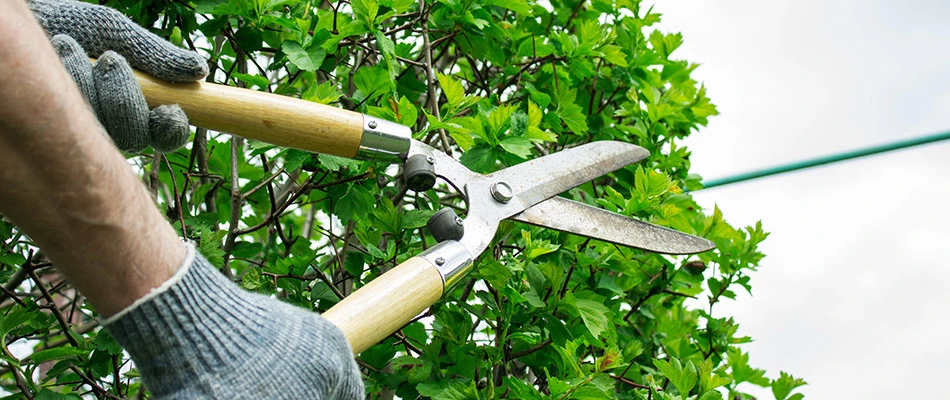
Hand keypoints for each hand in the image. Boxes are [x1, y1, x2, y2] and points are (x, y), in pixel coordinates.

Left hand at [28, 0, 208, 152]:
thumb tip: (200, 70)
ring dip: (89, 84)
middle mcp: (110, 126)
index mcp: (137, 106)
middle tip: (111, 60)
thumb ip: (155, 55)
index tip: (170, 110)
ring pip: (101, 130)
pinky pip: (67, 123)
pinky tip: (54, 59)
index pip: (166, 133)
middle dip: (125, 99)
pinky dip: (66, 83)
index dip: (172, 129)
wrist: (18, 25)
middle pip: (135, 137)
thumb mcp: (114, 33)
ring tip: (68, 46)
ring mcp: (79, 133)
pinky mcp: (49, 132)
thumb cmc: (64, 24)